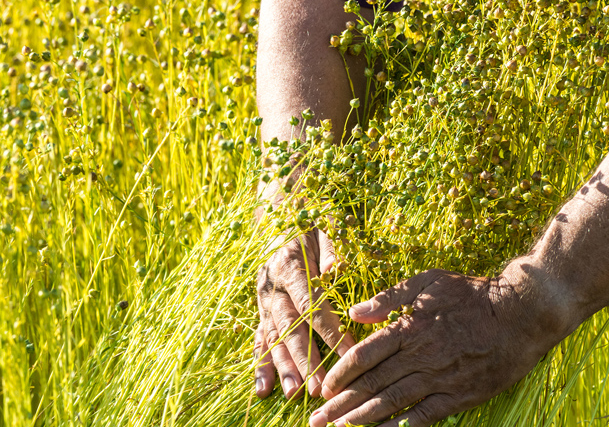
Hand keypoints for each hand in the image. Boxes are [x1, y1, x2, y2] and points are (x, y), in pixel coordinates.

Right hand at [254, 228, 356, 399]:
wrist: (282, 214)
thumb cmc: (313, 222)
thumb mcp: (327, 224)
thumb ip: (332, 247)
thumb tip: (336, 270)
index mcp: (289, 264)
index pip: (310, 302)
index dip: (328, 328)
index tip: (348, 351)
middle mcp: (272, 285)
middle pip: (289, 326)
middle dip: (304, 358)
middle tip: (317, 386)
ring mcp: (264, 300)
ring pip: (272, 337)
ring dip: (283, 367)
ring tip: (293, 394)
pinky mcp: (262, 310)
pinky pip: (259, 339)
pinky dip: (261, 365)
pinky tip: (263, 389)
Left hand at [309, 269, 566, 426]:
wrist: (524, 313)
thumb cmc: (473, 294)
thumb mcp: (428, 282)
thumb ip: (389, 298)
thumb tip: (354, 312)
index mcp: (410, 328)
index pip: (364, 354)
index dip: (341, 373)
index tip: (323, 387)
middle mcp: (421, 355)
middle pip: (372, 384)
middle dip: (341, 404)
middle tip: (316, 420)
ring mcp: (441, 378)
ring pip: (393, 403)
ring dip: (362, 419)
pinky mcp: (461, 395)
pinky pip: (426, 417)